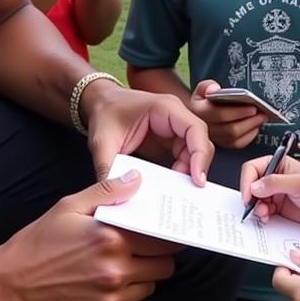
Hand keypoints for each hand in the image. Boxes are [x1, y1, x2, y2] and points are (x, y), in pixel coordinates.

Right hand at [0, 169, 176, 300]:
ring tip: (108, 271)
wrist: (5, 289)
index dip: (164, 238)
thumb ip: (107, 192)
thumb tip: (138, 179)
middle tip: (135, 254)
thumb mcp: (68, 208)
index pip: (163, 242)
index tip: (160, 237)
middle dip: (154, 259)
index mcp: (112, 241)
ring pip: (147, 290)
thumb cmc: (36, 244)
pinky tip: (97, 292)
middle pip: (163, 268)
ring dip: (137, 281)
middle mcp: (116, 274)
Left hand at [81, 81, 212, 184]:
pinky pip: (184, 156)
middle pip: (200, 142)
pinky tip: (171, 185)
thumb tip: (116, 196)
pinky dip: (181, 171)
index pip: (195, 129)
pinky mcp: (171, 139)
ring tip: (176, 191)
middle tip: (187, 191)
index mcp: (165, 108)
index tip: (197, 179)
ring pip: (194, 151)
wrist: (99, 103)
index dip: (200, 154)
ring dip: (188, 171)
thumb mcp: (103, 142)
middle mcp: (175, 116)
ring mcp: (175, 127)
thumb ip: (109, 169)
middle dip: (196, 167)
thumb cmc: (104, 114)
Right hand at [190, 79, 265, 148]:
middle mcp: (204, 128)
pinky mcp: (221, 144)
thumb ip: (209, 86)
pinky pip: (237, 144)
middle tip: (261, 113)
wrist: (201, 112)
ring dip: (251, 128)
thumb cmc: (205, 99)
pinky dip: (249, 137)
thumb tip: (215, 90)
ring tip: (261, 118)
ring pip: (234, 138)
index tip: (252, 107)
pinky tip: (255, 127)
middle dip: (249, 121)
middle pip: (229, 129)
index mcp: (198, 112)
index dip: (238, 112)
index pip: (219, 114)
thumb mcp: (204, 88)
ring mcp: (213, 139)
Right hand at [239, 153, 299, 229]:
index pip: (252, 168)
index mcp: (279, 164)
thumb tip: (254, 186)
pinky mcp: (277, 208)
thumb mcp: (299, 183)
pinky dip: (261, 215)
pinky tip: (268, 218)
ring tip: (264, 214)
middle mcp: (274, 177)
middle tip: (253, 207)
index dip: (247, 181)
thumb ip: (275, 182)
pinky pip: (262, 211)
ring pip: (254, 200)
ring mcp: (275, 193)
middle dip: (250, 197)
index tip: (248, 195)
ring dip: (256, 208)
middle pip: (250, 184)